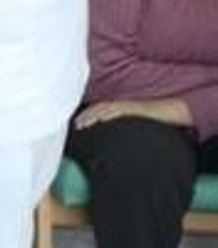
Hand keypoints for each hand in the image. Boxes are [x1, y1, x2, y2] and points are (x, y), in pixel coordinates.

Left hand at [73, 97, 192, 130]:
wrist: (173, 110)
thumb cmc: (156, 118)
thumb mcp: (136, 123)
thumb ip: (126, 128)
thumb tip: (117, 143)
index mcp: (122, 107)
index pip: (99, 109)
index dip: (87, 114)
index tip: (77, 123)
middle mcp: (123, 104)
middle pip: (99, 108)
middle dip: (85, 116)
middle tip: (75, 125)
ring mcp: (129, 105)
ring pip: (106, 108)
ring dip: (93, 115)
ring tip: (83, 124)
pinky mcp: (136, 108)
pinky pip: (120, 110)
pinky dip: (109, 114)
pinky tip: (101, 119)